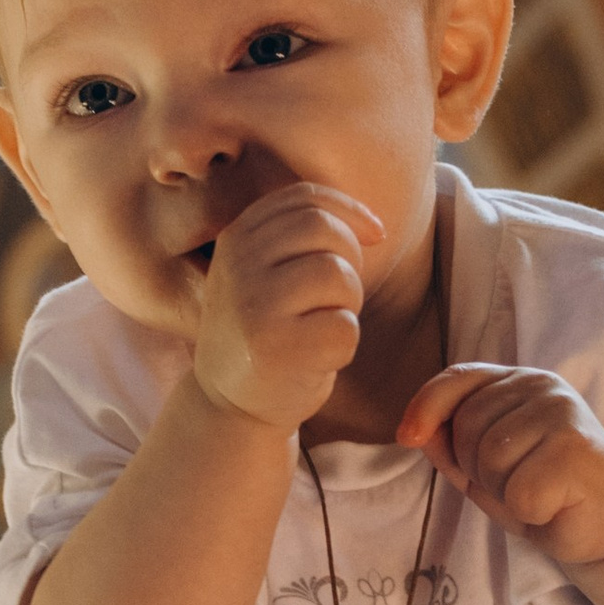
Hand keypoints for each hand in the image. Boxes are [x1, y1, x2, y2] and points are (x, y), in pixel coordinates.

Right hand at [191, 182, 382, 436]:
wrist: (229, 405)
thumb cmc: (265, 331)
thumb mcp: (264, 272)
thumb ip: (300, 237)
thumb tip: (374, 227)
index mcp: (237, 239)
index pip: (305, 198)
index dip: (349, 211)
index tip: (374, 235)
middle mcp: (239, 267)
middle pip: (325, 229)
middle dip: (350, 259)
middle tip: (338, 295)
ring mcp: (255, 307)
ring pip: (339, 276)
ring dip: (349, 303)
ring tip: (324, 325)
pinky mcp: (278, 349)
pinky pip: (345, 327)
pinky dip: (345, 345)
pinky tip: (319, 358)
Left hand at [399, 361, 603, 568]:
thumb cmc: (544, 494)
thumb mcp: (484, 468)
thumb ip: (449, 445)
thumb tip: (413, 430)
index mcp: (519, 382)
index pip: (459, 378)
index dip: (426, 406)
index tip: (408, 436)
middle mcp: (543, 386)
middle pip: (466, 427)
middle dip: (478, 470)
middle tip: (518, 484)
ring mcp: (562, 413)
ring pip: (489, 460)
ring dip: (505, 493)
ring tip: (538, 494)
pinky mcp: (575, 450)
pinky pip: (519, 492)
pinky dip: (530, 513)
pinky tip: (556, 506)